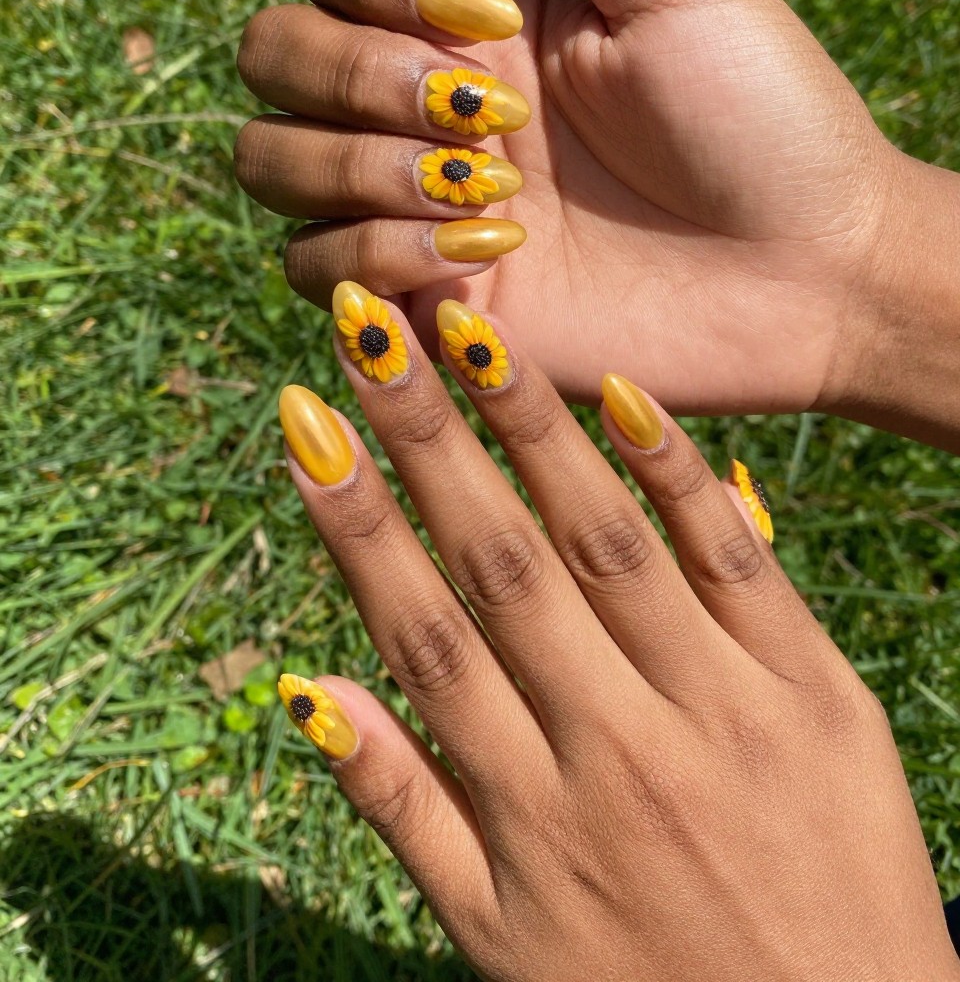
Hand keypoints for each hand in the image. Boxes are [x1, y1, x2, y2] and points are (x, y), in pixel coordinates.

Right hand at [236, 0, 908, 415]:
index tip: (490, 20)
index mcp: (470, 16)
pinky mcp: (427, 298)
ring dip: (362, 167)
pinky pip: (313, 269)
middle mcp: (425, 103)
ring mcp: (415, 204)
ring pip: (270, 159)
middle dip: (356, 78)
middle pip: (271, 54)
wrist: (809, 273)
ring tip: (491, 194)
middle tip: (483, 119)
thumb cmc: (759, 114)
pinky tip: (487, 253)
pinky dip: (377, 256)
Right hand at [274, 284, 956, 980]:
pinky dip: (678, 477)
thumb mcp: (498, 937)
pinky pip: (738, 564)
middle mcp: (613, 746)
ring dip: (532, 428)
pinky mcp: (817, 694)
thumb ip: (401, 808)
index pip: (419, 630)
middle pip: (500, 563)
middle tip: (371, 329)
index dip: (353, 519)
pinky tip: (622, 396)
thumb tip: (303, 688)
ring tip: (473, 331)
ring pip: (607, 545)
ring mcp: (721, 712)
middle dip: (425, 437)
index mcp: (526, 807)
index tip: (305, 420)